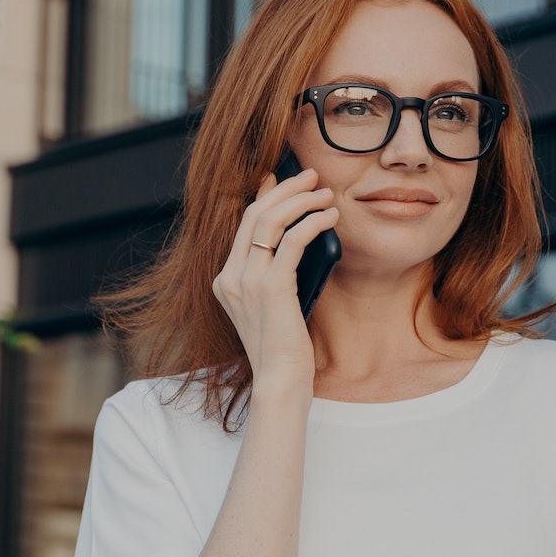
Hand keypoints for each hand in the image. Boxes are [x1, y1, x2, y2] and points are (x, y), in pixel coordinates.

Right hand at [211, 168, 337, 392]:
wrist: (280, 379)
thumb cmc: (284, 348)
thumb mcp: (273, 305)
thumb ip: (275, 274)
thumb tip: (296, 237)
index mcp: (225, 280)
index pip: (244, 225)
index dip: (266, 196)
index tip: (284, 179)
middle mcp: (230, 277)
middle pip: (254, 214)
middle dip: (285, 188)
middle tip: (312, 177)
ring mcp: (247, 281)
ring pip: (270, 221)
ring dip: (301, 200)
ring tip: (326, 194)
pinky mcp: (271, 287)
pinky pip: (292, 240)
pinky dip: (313, 223)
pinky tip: (330, 217)